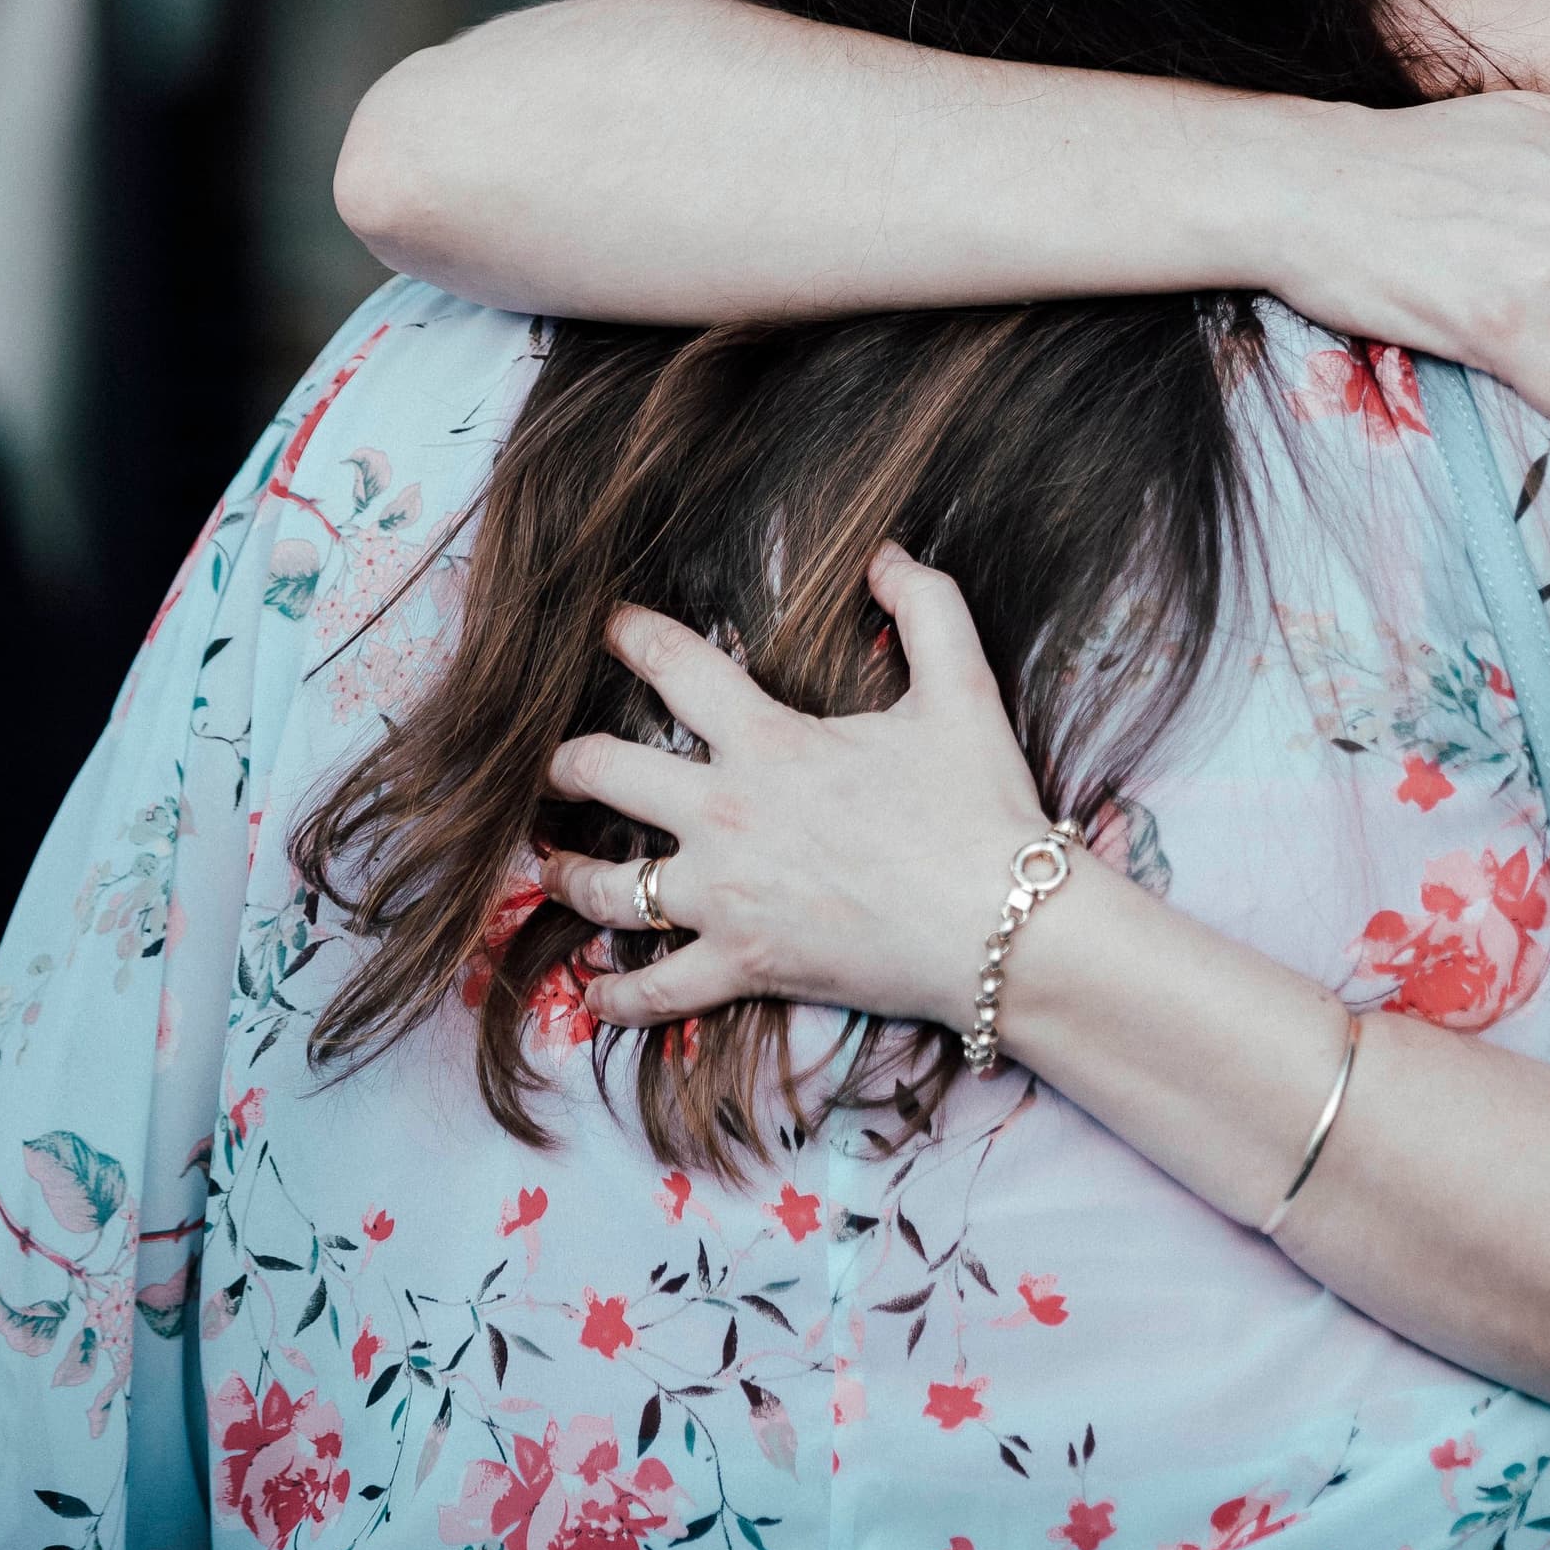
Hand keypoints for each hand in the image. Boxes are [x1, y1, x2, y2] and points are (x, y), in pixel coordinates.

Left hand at [541, 547, 1053, 1029]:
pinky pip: (656, 991)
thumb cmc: (981, 808)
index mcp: (769, 742)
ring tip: (546, 862)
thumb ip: (926, 607)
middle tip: (549, 760)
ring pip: (608, 888)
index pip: (675, 668)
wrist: (1003, 925)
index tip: (601, 623)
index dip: (628, 635)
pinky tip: (593, 993)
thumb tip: (885, 553)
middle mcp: (726, 816)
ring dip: (565, 872)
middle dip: (563, 761)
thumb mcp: (964, 689)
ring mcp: (726, 897)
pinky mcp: (742, 965)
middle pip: (605, 772)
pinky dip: (616, 996)